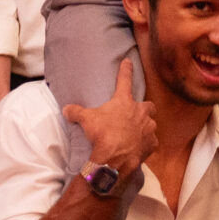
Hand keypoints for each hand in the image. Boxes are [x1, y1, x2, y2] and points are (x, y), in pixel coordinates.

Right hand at [63, 57, 155, 179]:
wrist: (115, 157)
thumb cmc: (102, 134)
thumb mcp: (86, 120)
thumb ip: (76, 112)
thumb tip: (66, 109)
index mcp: (124, 102)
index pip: (124, 80)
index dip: (126, 70)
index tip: (128, 61)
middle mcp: (140, 112)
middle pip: (148, 106)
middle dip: (144, 108)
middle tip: (136, 114)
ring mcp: (149, 128)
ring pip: (151, 124)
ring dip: (144, 127)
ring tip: (134, 134)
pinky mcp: (152, 144)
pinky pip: (151, 142)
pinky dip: (145, 144)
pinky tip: (137, 148)